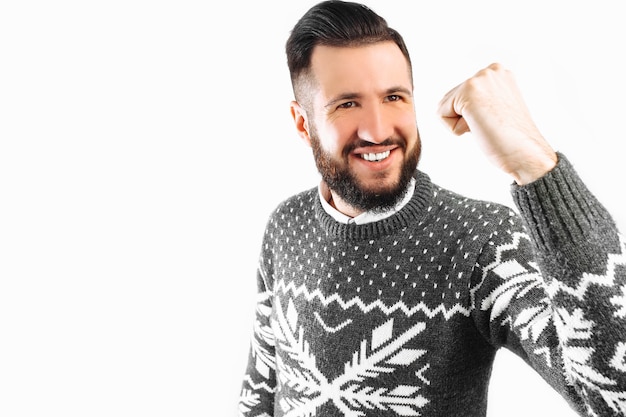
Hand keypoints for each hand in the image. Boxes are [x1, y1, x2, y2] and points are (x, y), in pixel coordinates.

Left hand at [437, 63, 556, 184]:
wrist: (526, 153)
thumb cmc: (513, 139)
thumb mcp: (497, 109)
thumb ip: (482, 99)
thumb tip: (463, 105)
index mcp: (499, 74)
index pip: (461, 96)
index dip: (473, 116)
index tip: (496, 121)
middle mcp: (491, 71)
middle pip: (451, 100)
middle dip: (465, 119)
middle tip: (491, 126)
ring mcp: (480, 79)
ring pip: (445, 107)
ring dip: (461, 124)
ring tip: (487, 126)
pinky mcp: (469, 90)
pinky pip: (441, 114)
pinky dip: (455, 128)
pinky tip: (479, 127)